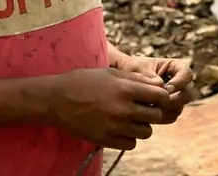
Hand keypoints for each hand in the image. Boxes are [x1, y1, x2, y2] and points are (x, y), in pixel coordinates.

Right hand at [49, 68, 169, 149]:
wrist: (57, 100)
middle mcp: (122, 109)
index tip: (154, 97)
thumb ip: (135, 79)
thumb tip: (157, 85)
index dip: (161, 96)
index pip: (160, 96)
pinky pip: (131, 143)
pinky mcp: (106, 139)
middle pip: (156, 116)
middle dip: (153, 111)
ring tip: (131, 118)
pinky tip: (121, 128)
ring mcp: (114, 126)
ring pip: (146, 132)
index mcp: (125, 89)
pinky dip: (130, 137)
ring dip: (142, 125)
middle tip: (142, 108)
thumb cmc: (83, 81)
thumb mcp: (110, 73)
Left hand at [111, 55, 194, 123]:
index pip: (187, 74)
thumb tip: (162, 87)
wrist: (122, 80)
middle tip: (159, 103)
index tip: (166, 88)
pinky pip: (171, 116)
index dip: (180, 82)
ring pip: (180, 108)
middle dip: (175, 100)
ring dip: (168, 110)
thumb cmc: (131, 68)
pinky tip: (148, 115)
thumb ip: (150, 76)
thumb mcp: (138, 67)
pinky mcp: (167, 110)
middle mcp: (178, 83)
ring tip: (151, 109)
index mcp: (174, 67)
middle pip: (188, 94)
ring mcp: (174, 98)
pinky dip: (162, 117)